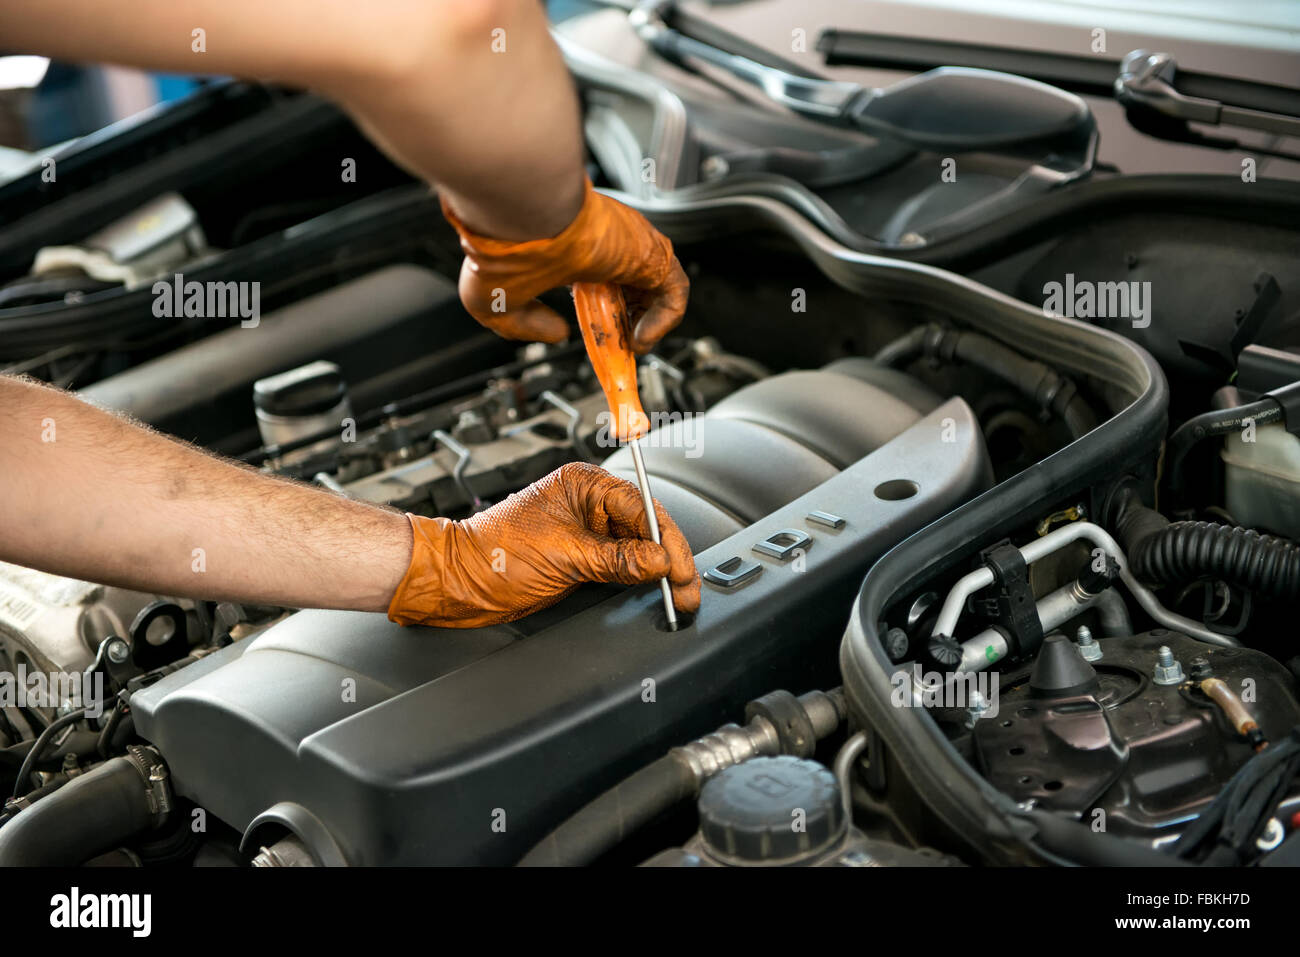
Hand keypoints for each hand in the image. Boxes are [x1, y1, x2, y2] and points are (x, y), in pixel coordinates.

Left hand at [387, 462, 700, 627]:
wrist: (455, 582)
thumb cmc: (491, 554)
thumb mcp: (565, 556)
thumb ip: (619, 559)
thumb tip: (659, 563)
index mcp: (583, 485)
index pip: (642, 508)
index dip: (667, 541)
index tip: (681, 570)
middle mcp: (587, 503)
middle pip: (645, 528)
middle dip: (668, 559)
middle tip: (686, 590)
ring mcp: (584, 531)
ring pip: (636, 549)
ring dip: (656, 572)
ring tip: (675, 596)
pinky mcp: (579, 558)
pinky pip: (619, 565)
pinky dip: (637, 580)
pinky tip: (651, 592)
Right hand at [442, 178, 689, 354]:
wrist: (521, 216)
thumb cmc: (501, 249)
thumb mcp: (496, 303)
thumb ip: (526, 325)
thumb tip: (559, 334)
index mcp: (570, 246)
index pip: (597, 277)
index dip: (599, 311)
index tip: (592, 333)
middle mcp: (603, 241)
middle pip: (630, 285)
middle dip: (625, 320)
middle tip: (614, 343)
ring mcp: (629, 245)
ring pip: (653, 287)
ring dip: (643, 322)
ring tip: (626, 345)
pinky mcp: (650, 253)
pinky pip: (673, 290)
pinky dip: (663, 321)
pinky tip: (639, 338)